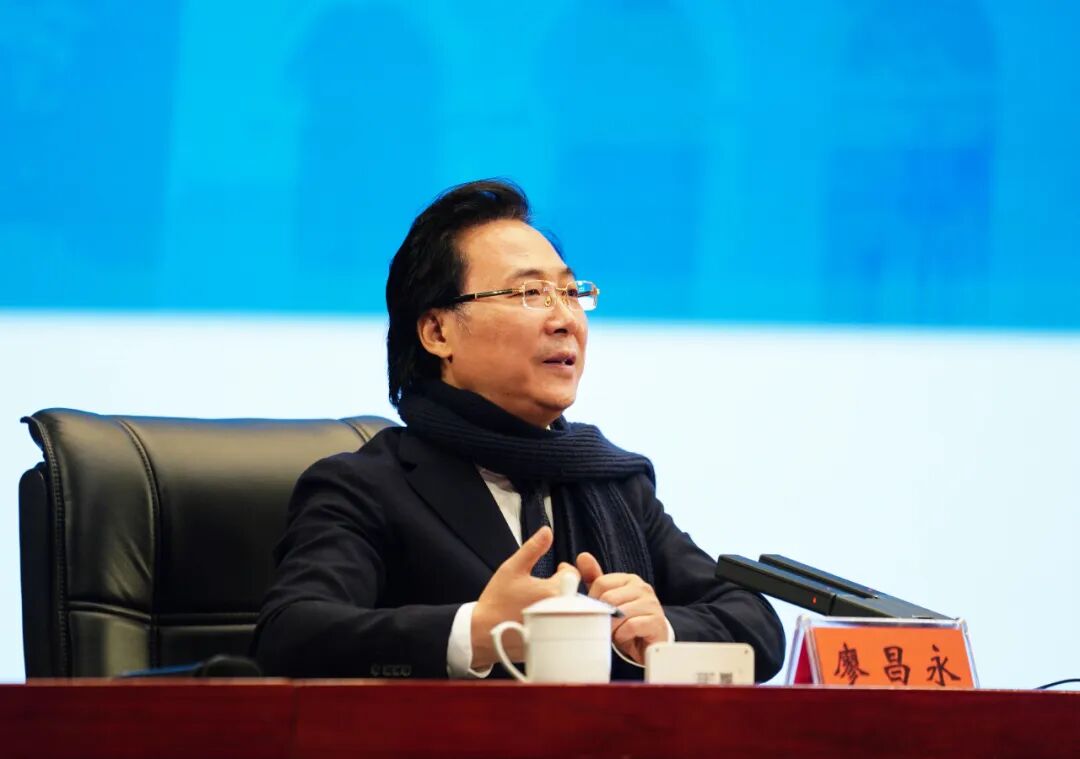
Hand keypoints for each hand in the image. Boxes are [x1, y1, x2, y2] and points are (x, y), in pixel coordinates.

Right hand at [470, 527, 573, 667]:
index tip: (552, 573)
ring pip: (569, 610)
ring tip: (540, 604)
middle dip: (562, 588)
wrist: (483, 633)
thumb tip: (547, 531)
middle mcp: (560, 610)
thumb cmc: (497, 601)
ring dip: (561, 604)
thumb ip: (533, 548)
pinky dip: (557, 622)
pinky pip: (563, 627)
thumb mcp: (512, 568)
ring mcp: (557, 627)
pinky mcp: (553, 641)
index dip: (562, 571)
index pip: (572, 574)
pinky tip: (539, 620)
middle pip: (573, 593)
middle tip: (543, 589)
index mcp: (553, 589)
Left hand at [576, 552, 668, 664]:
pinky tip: (625, 637)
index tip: (595, 611)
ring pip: (619, 613)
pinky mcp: (656, 622)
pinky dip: (622, 636)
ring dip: (612, 628)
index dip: (593, 600)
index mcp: (629, 579)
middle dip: (602, 615)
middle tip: (604, 625)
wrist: (648, 642)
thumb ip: (595, 578)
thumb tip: (582, 557)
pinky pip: (630, 626)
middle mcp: (642, 588)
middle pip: (609, 598)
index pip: (601, 582)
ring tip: (615, 632)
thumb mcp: (609, 597)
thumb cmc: (626, 619)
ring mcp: (652, 604)